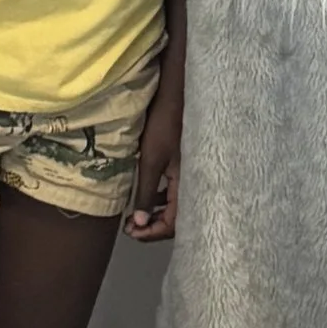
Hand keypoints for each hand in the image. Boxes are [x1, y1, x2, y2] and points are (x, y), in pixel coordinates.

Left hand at [129, 67, 182, 241]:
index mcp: (188, 186)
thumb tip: (139, 224)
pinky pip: (178, 190)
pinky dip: (163, 197)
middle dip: (153, 226)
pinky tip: (150, 192)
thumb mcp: (151, 160)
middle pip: (178, 219)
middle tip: (131, 227)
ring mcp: (193, 173)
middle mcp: (195, 183)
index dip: (151, 233)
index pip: (173, 224)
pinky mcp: (188, 164)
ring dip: (156, 212)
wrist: (180, 94)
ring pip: (178, 204)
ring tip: (136, 214)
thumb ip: (146, 193)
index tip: (130, 233)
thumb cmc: (165, 125)